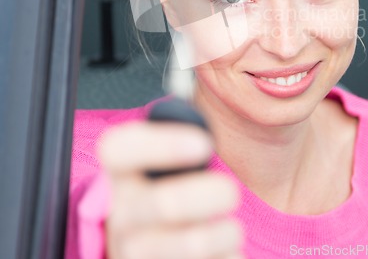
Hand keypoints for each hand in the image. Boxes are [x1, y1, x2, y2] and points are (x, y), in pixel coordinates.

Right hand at [99, 121, 242, 258]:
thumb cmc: (168, 192)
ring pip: (194, 243)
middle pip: (166, 203)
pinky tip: (222, 253)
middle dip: (215, 192)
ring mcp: (134, 252)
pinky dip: (228, 257)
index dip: (163, 144)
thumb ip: (180, 143)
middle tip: (230, 191)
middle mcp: (121, 214)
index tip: (204, 144)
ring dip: (227, 233)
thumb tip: (207, 140)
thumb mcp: (165, 165)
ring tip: (229, 228)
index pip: (118, 149)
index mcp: (120, 173)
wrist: (149, 245)